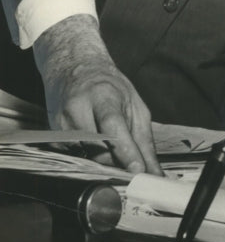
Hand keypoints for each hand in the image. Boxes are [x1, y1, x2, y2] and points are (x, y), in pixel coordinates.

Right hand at [33, 15, 161, 174]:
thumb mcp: (135, 106)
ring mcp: (61, 123)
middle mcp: (77, 108)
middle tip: (134, 171)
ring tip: (116, 153)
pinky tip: (96, 145)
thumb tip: (154, 172)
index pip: (113, 125)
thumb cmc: (111, 88)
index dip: (124, 149)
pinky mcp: (53, 136)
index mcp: (102, 95)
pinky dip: (90, 159)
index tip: (137, 169)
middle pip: (98, 148)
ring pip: (86, 157)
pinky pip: (76, 158)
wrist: (74, 69)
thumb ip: (144, 141)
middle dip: (118, 163)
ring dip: (105, 163)